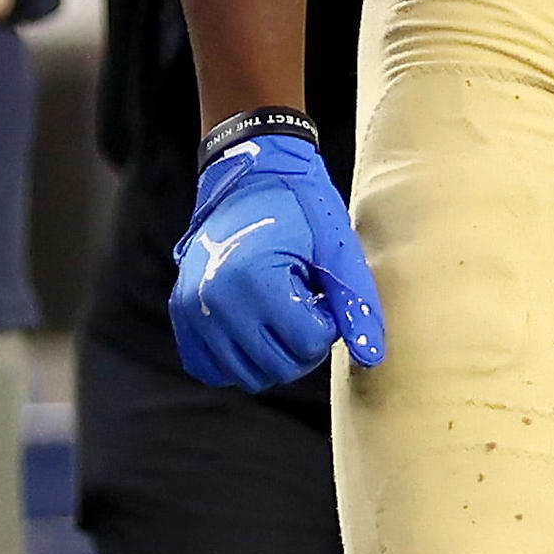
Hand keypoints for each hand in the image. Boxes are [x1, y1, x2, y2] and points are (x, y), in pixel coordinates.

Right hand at [170, 133, 384, 391]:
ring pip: (244, 375)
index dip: (329, 325)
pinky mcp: (180, 315)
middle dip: (305, 347)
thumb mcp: (337, 249)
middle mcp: (212, 302)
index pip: (307, 344)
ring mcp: (190, 311)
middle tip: (311, 307)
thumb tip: (373, 357)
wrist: (251, 178)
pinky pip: (209, 368)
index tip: (326, 295)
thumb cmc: (302, 209)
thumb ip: (355, 303)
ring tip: (285, 312)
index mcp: (252, 280)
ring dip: (274, 355)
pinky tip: (259, 327)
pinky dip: (238, 360)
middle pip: (276, 367)